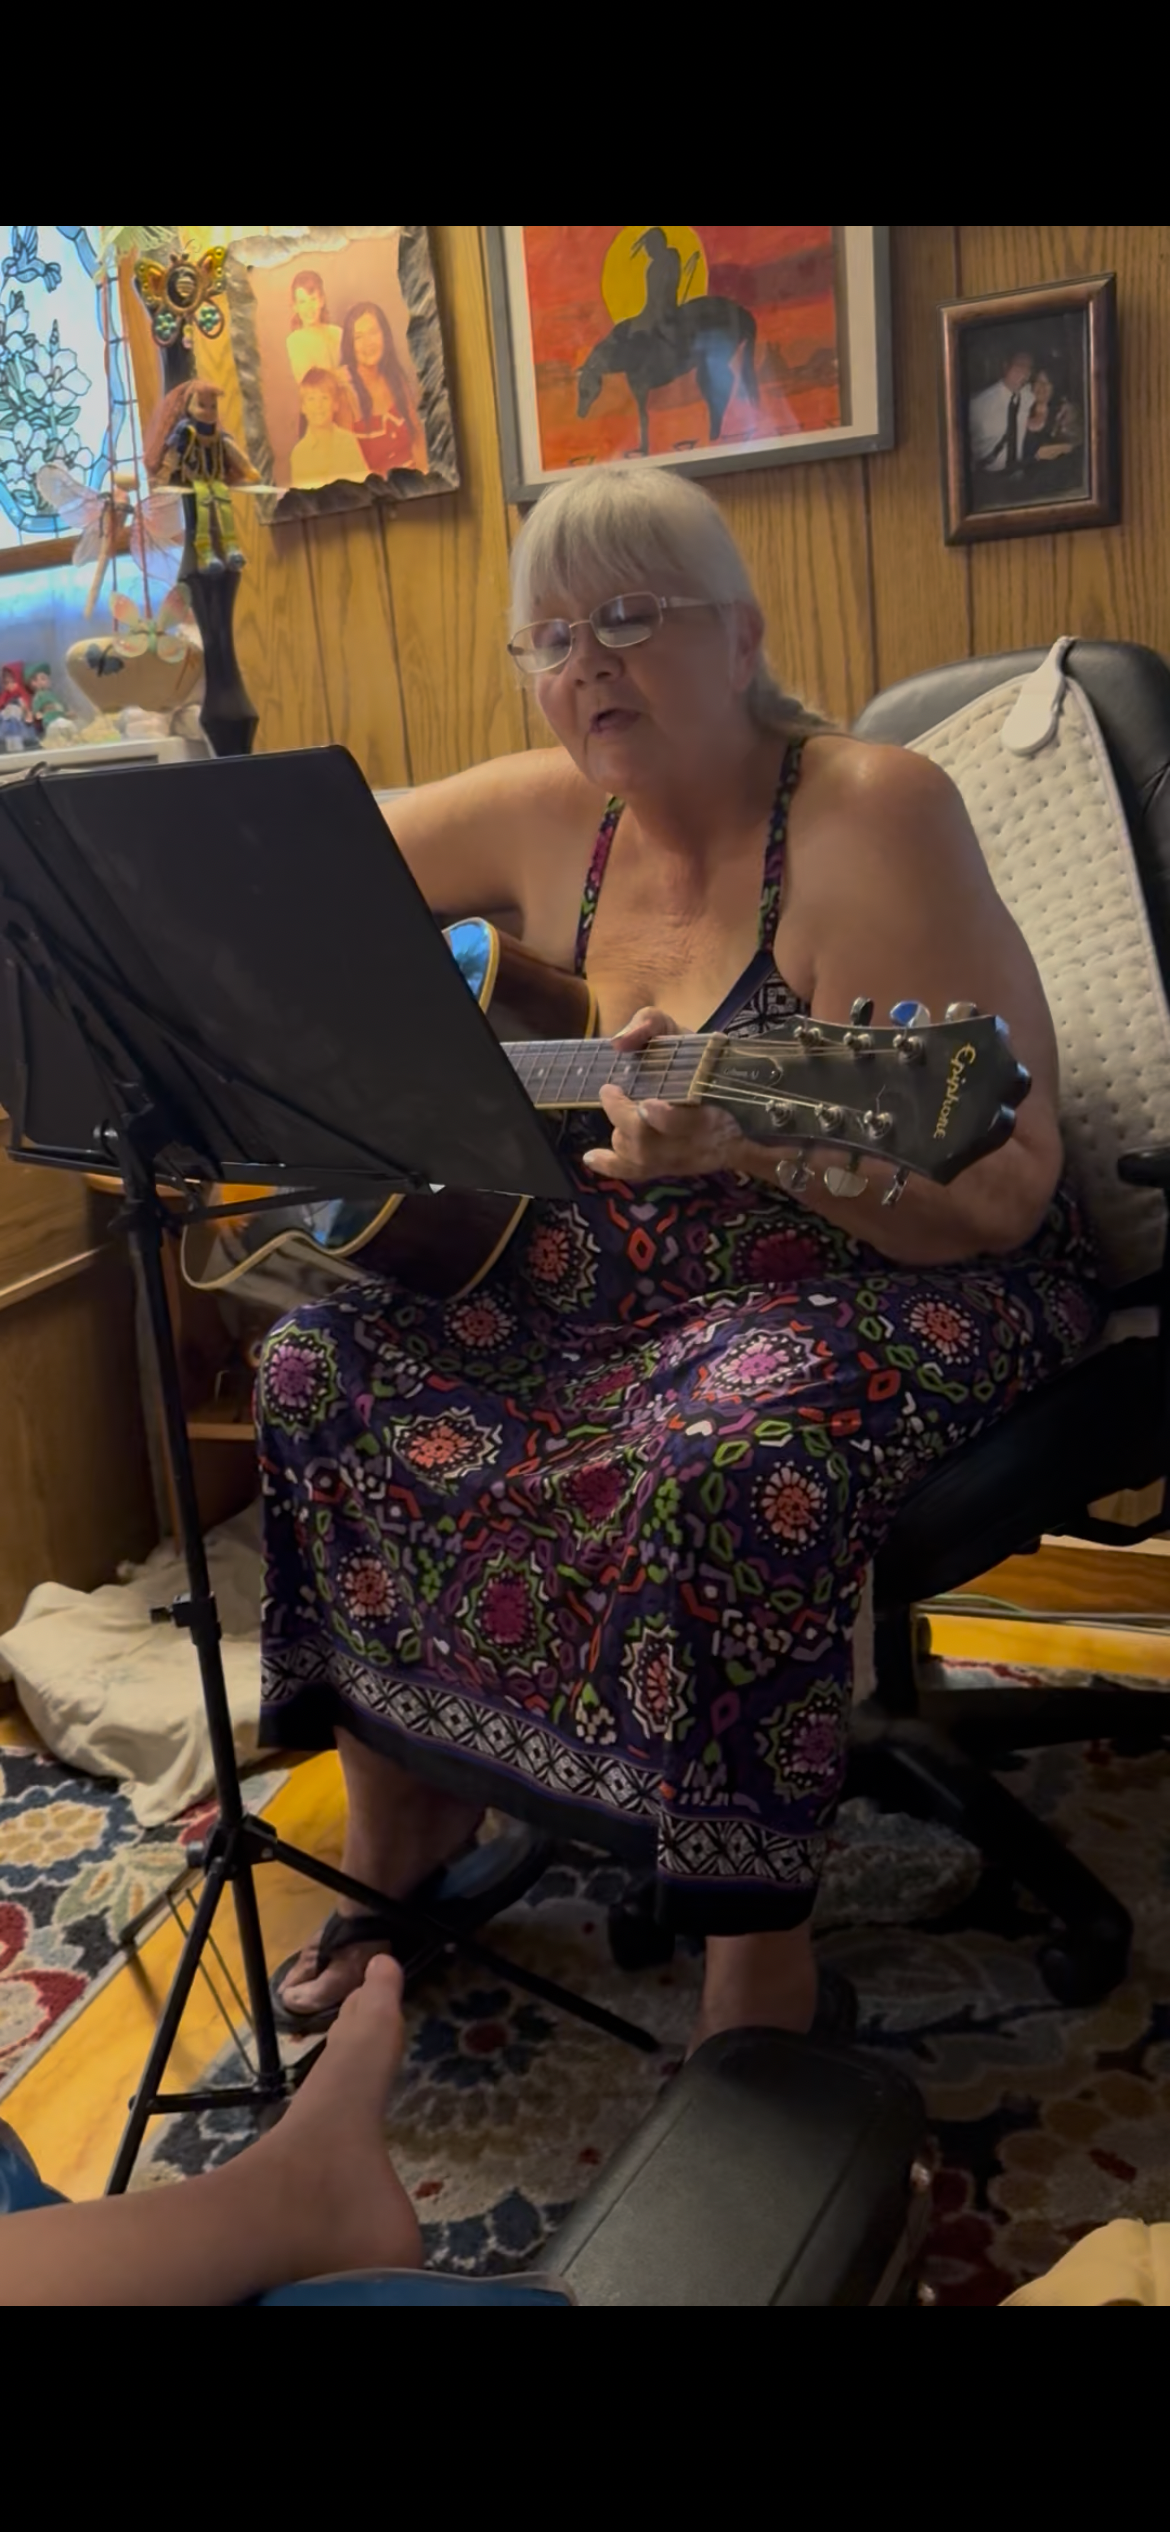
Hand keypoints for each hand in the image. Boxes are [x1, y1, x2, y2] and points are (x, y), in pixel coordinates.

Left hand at [582, 1006, 744, 1182]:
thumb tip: (619, 1043)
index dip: (668, 1119)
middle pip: (652, 1141)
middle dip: (625, 1117)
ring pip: (642, 1156)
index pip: (688, 1123)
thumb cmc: (694, 1054)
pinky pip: (639, 1172)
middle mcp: (697, 1138)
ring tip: (620, 1107)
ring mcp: (682, 1156)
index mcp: (709, 1101)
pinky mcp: (669, 1165)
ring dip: (622, 1134)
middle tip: (612, 1090)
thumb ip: (648, 1025)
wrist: (730, 1093)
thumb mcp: (674, 1028)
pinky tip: (591, 1157)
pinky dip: (612, 1165)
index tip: (647, 1104)